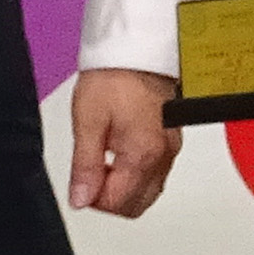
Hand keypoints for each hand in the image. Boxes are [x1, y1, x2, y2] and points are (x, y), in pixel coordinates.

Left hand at [70, 67, 179, 216]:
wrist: (138, 49)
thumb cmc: (115, 77)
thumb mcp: (88, 122)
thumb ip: (85, 166)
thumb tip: (80, 198)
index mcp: (143, 154)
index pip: (118, 203)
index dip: (93, 198)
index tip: (81, 181)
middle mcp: (163, 156)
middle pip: (137, 205)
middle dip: (110, 198)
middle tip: (90, 175)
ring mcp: (171, 149)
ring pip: (149, 191)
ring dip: (124, 187)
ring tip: (104, 159)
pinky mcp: (173, 139)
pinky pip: (156, 172)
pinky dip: (137, 173)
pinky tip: (120, 154)